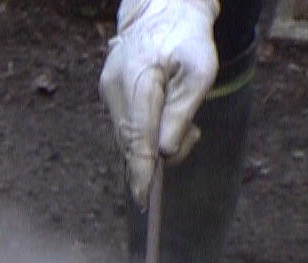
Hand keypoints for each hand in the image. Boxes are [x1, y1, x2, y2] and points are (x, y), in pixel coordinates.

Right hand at [99, 0, 219, 205]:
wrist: (162, 8)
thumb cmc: (187, 37)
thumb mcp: (200, 70)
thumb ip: (182, 111)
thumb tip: (164, 151)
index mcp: (137, 82)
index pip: (137, 138)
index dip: (141, 171)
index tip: (144, 199)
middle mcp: (114, 90)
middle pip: (130, 143)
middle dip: (158, 156)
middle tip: (191, 136)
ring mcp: (108, 92)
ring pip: (127, 138)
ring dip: (155, 143)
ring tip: (186, 123)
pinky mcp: (109, 93)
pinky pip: (126, 126)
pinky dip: (146, 133)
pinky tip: (167, 120)